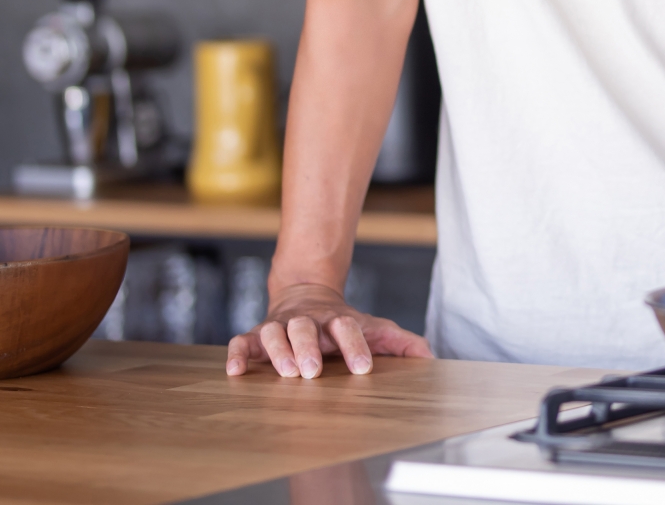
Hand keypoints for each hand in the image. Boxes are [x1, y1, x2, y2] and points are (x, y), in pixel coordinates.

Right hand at [224, 281, 431, 377]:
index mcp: (337, 320)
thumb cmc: (343, 324)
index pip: (347, 328)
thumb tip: (429, 358)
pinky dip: (237, 354)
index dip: (356, 347)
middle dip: (308, 348)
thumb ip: (401, 343)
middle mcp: (307, 320)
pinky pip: (242, 341)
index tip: (363, 369)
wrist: (307, 293)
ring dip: (277, 351)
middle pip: (305, 327)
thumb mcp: (374, 329)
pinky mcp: (256, 335)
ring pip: (273, 332)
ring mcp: (280, 326)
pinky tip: (235, 372)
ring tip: (285, 372)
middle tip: (313, 371)